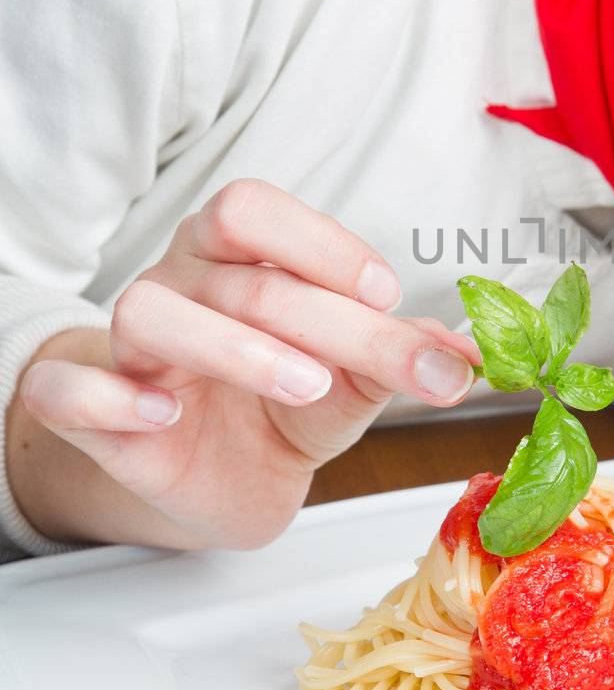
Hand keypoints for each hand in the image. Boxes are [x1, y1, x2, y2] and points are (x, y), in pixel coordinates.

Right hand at [16, 178, 479, 549]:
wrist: (222, 479)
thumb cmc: (283, 406)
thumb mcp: (353, 382)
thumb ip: (403, 359)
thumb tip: (473, 354)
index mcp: (235, 257)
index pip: (255, 210)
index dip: (321, 243)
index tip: (386, 293)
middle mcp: (179, 284)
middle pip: (241, 277)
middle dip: (333, 323)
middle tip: (401, 366)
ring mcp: (127, 346)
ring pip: (149, 311)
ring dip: (232, 347)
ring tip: (304, 385)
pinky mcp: (91, 412)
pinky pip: (65, 388)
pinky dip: (108, 395)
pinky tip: (160, 414)